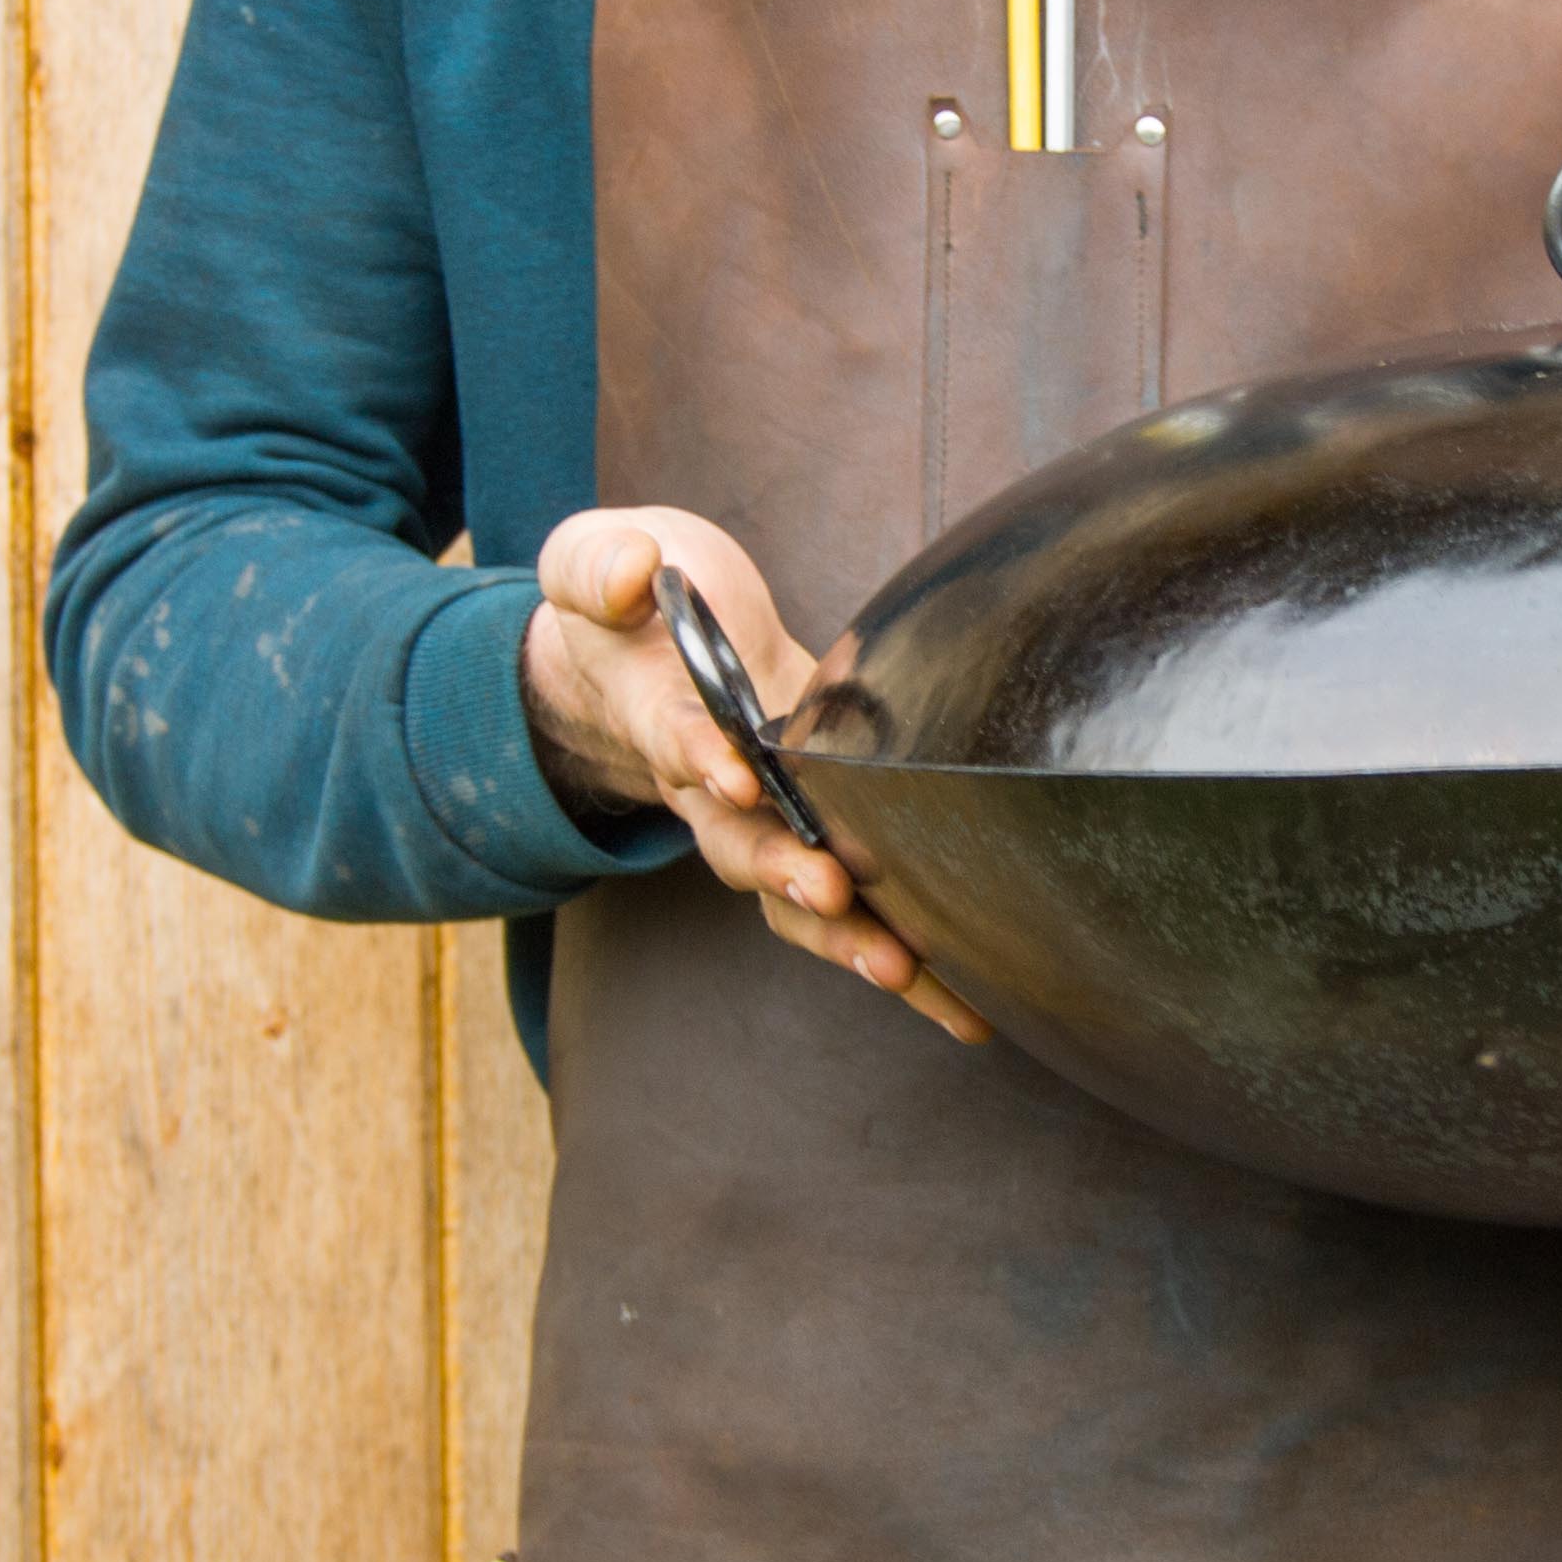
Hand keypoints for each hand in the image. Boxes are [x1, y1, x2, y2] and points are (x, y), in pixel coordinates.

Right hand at [521, 508, 987, 1042]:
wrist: (645, 651)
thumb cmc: (633, 601)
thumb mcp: (596, 559)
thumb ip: (603, 566)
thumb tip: (639, 572)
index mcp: (658, 713)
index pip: (677, 738)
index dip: (702, 757)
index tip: (735, 775)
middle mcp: (709, 787)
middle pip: (738, 845)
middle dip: (782, 872)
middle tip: (828, 892)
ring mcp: (764, 820)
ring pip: (794, 897)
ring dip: (845, 936)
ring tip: (905, 971)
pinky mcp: (819, 831)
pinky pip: (856, 908)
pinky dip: (907, 962)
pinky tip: (965, 1002)